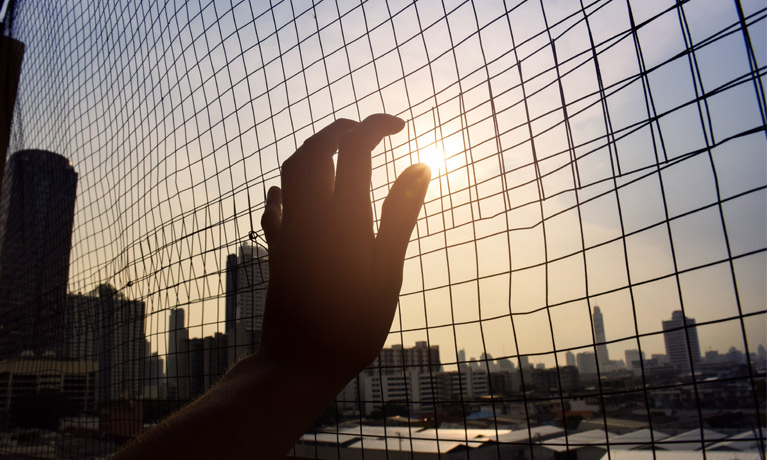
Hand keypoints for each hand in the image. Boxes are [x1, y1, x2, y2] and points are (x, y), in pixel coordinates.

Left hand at [259, 114, 430, 387]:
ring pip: (291, 172)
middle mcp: (311, 215)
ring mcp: (289, 231)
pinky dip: (286, 188)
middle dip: (339, 129)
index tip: (398, 125)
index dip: (375, 126)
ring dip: (312, 151)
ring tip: (337, 150)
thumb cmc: (354, 322)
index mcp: (344, 217)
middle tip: (366, 129)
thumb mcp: (388, 269)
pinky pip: (275, 206)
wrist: (300, 360)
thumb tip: (420, 166)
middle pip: (315, 150)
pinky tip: (290, 193)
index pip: (355, 149)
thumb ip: (401, 214)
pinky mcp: (278, 249)